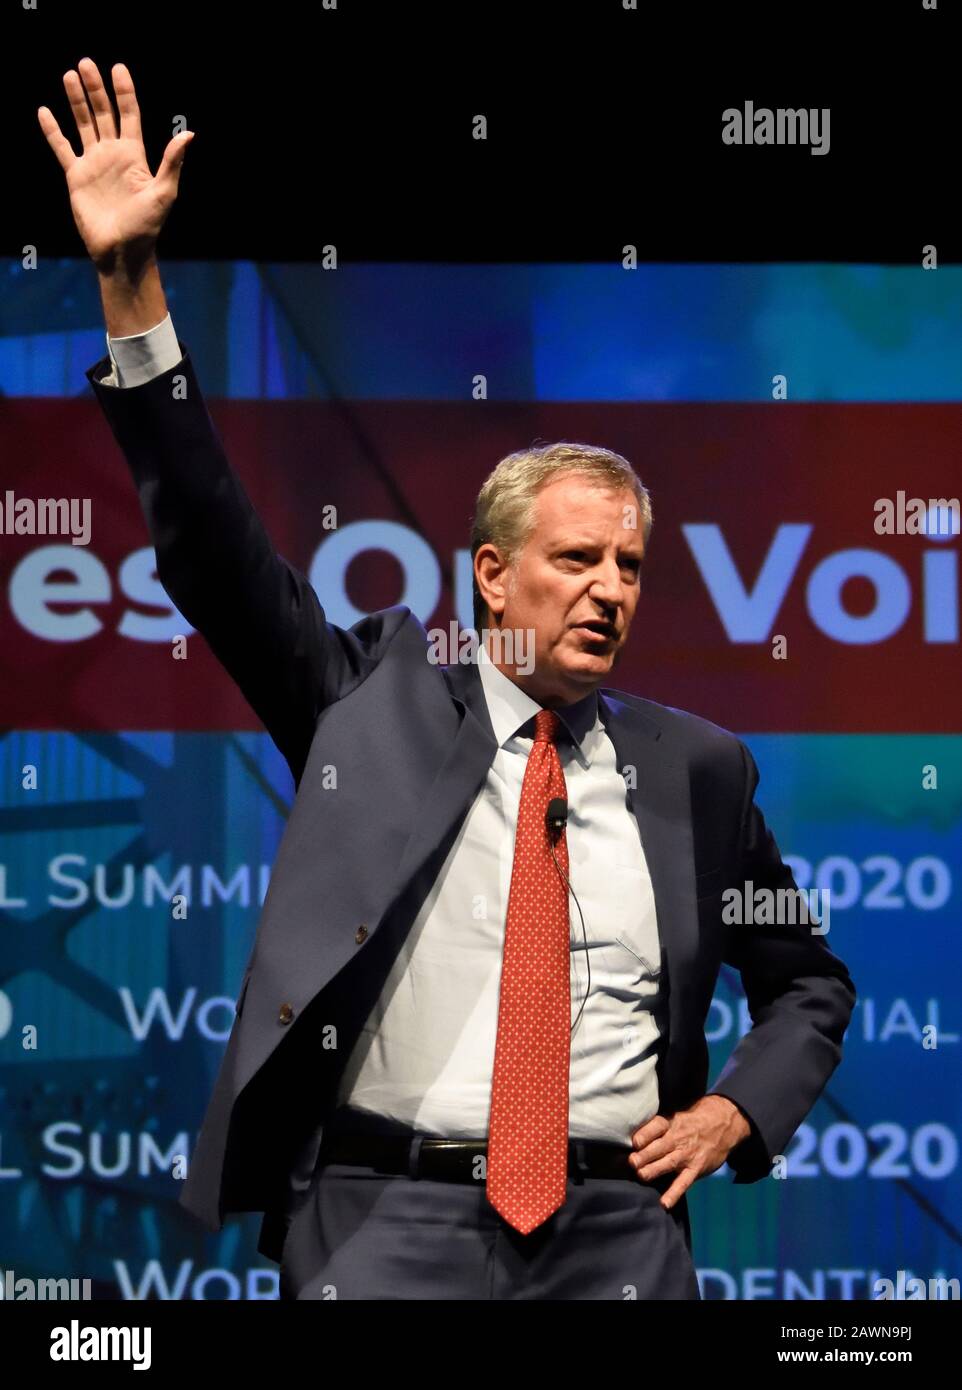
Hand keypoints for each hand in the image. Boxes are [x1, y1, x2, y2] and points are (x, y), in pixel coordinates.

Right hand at [37, 58, 191, 268]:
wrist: (122, 251)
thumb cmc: (146, 226)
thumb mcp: (164, 193)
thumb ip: (172, 162)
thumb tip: (188, 134)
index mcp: (135, 155)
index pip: (129, 115)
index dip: (124, 92)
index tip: (118, 68)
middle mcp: (114, 155)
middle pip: (104, 113)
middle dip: (95, 89)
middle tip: (86, 63)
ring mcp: (94, 164)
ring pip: (83, 124)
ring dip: (76, 101)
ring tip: (69, 75)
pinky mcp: (76, 177)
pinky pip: (62, 148)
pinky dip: (53, 131)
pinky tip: (45, 112)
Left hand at [628, 1094, 751, 1209]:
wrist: (724, 1123)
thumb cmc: (693, 1120)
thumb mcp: (677, 1115)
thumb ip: (657, 1127)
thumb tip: (632, 1138)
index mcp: (671, 1122)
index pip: (656, 1126)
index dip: (645, 1134)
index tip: (634, 1142)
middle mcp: (678, 1138)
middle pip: (659, 1147)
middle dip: (644, 1155)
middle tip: (631, 1163)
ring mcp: (687, 1154)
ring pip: (668, 1163)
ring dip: (653, 1170)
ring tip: (641, 1176)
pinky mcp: (696, 1168)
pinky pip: (684, 1182)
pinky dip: (674, 1193)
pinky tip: (664, 1203)